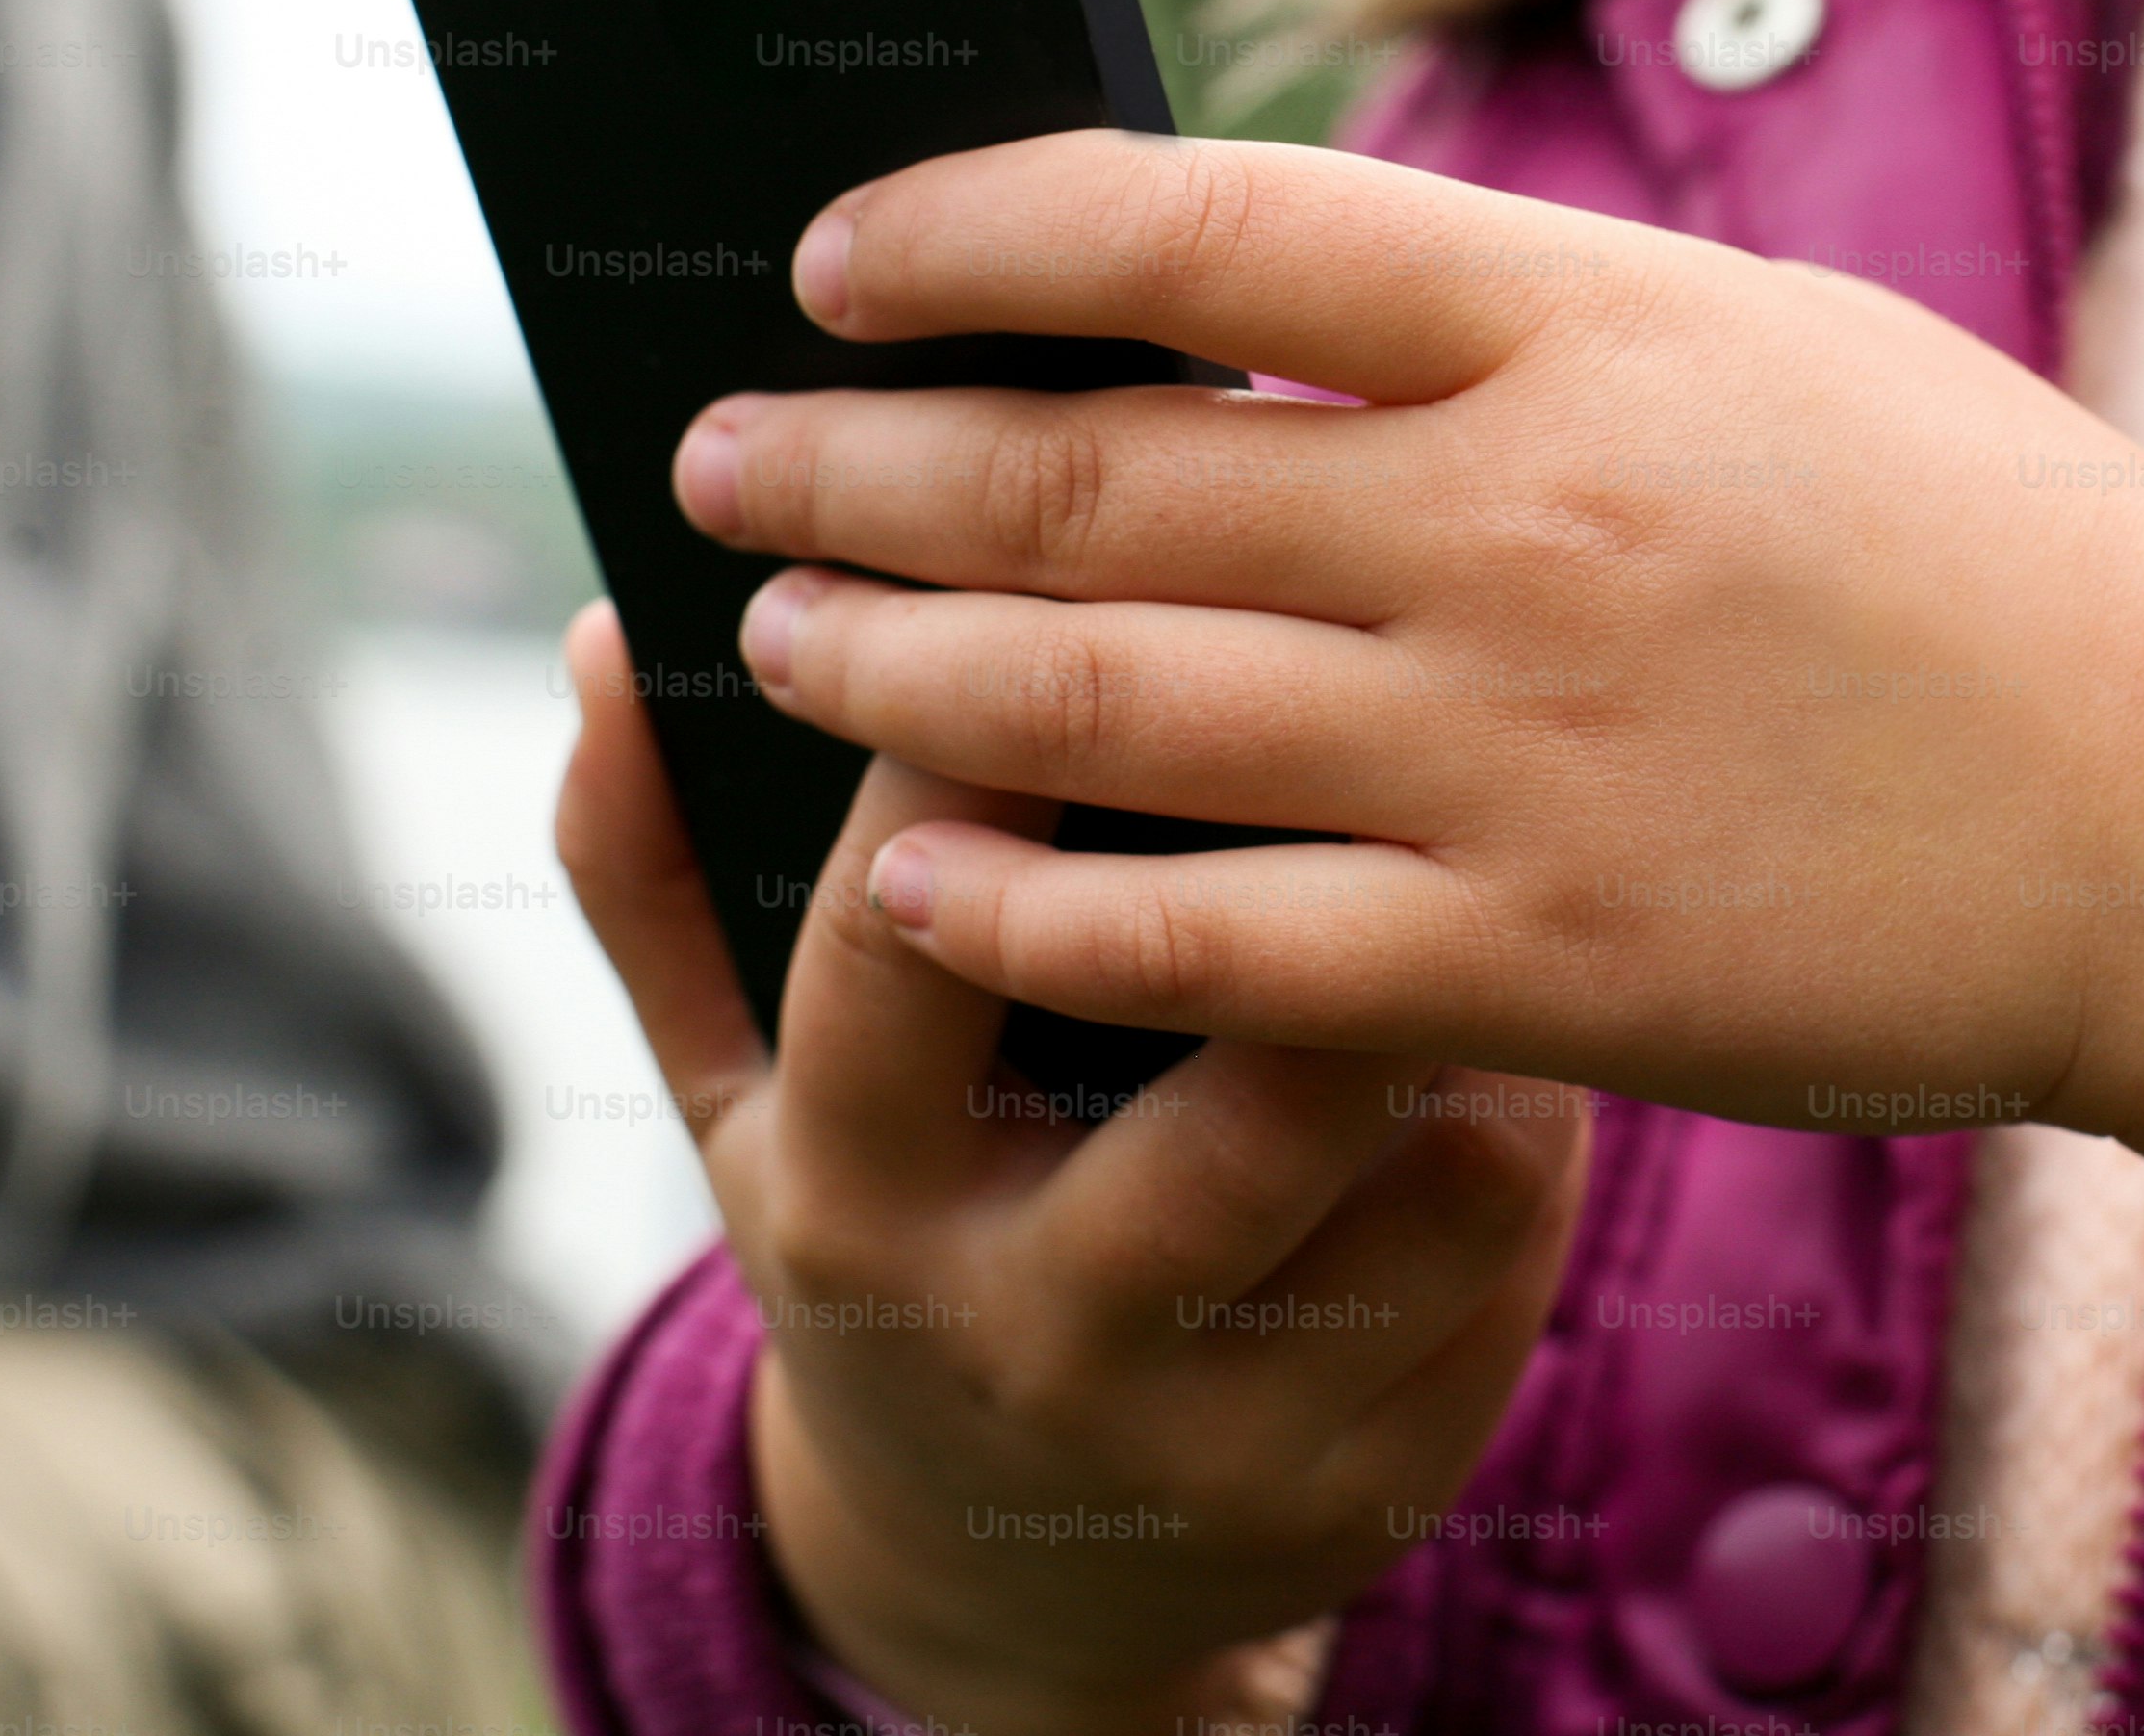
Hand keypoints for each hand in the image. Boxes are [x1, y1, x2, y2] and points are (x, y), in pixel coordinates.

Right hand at [552, 603, 1589, 1735]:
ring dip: (1479, 996)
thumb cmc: (890, 1227)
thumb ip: (656, 874)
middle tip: (1393, 701)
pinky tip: (1522, 1012)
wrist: (1003, 1584)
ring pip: (1432, 1169)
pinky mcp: (1385, 1476)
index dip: (994, 741)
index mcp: (857, 1196)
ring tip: (1483, 855)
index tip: (1099, 560)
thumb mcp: (738, 1096)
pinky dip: (1540, 1105)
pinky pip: (1517, 1246)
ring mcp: (1228, 1431)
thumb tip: (602, 635)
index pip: (909, 947)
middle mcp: (1038, 1329)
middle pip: (1236, 1097)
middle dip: (1337, 897)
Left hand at [675, 132, 2143, 1223]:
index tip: (841, 257)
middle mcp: (1528, 518)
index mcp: (1596, 325)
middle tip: (721, 459)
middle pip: (1097, 469)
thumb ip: (1522, 330)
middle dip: (862, 463)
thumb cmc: (2003, 560)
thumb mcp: (1776, 355)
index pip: (1203, 223)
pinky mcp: (1536, 968)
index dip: (979, 227)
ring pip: (1102, 700)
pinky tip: (910, 874)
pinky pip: (1201, 937)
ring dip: (894, 662)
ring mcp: (1519, 752)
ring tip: (772, 635)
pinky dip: (1025, 903)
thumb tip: (1249, 315)